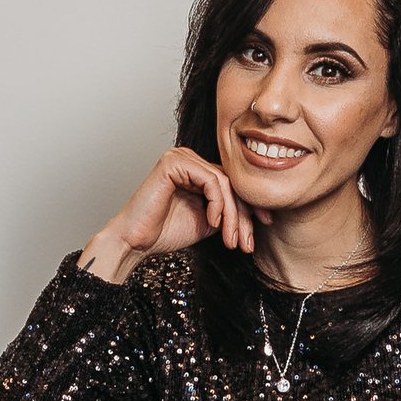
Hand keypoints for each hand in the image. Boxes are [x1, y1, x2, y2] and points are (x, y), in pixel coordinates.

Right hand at [79, 149, 249, 281]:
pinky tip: (212, 223)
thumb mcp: (208, 221)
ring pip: (224, 183)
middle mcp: (188, 159)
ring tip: (230, 239)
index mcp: (195, 170)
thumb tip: (256, 209)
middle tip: (247, 243)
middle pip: (231, 183)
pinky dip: (217, 204)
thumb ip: (228, 210)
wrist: (135, 242)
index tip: (265, 225)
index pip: (232, 183)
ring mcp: (181, 157)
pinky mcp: (174, 162)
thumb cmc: (164, 232)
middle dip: (244, 215)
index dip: (251, 205)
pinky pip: (211, 180)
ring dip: (233, 215)